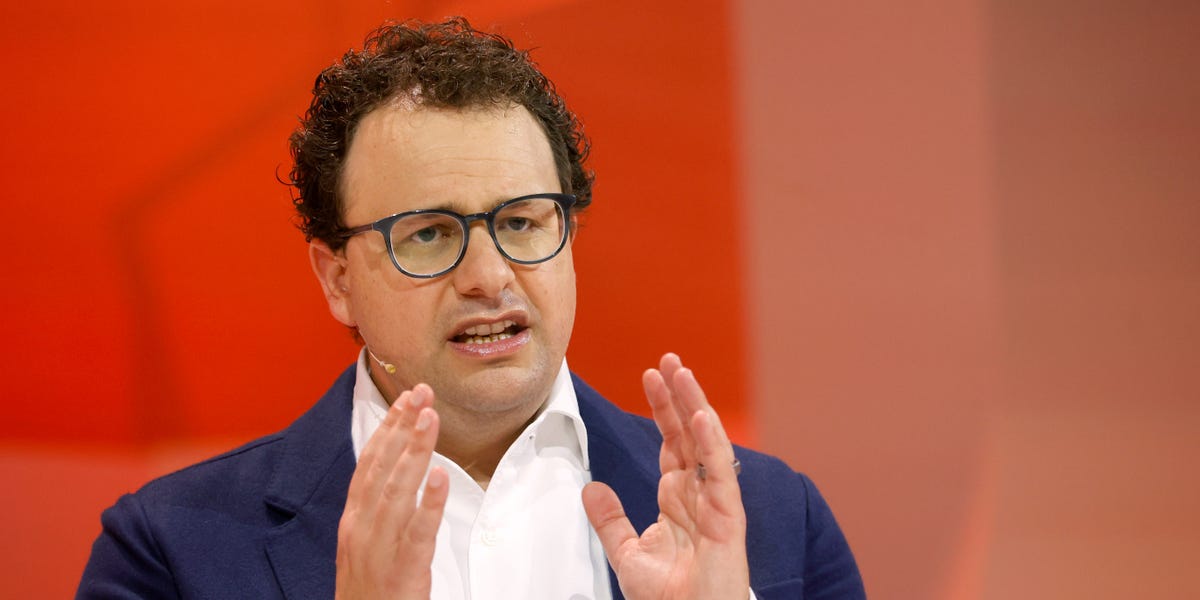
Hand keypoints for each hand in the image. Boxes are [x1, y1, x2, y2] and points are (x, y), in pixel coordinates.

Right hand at [336, 384, 447, 599]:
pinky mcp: (403, 571)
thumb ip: (377, 512)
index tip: (404, 399)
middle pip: (382, 469)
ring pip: (398, 492)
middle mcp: (362, 529)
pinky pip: (418, 532)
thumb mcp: (364, 546)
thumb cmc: (368, 593)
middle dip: (402, 427)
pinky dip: (428, 503)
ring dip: (415, 451)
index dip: (387, 429)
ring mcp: (380, 549)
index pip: (370, 464)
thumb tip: (397, 476)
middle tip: (422, 393)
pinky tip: (440, 477)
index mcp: (353, 520)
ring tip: (430, 419)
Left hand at [582, 353, 749, 599]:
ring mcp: (716, 501)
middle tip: (669, 358)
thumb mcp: (627, 552)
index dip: (662, 408)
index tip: (649, 376)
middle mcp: (699, 492)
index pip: (671, 441)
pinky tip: (699, 415)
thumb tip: (591, 487)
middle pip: (690, 432)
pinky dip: (711, 442)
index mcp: (678, 497)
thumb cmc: (668, 597)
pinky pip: (721, 472)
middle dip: (680, 395)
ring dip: (695, 405)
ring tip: (682, 373)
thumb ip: (611, 519)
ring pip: (707, 442)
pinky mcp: (728, 516)